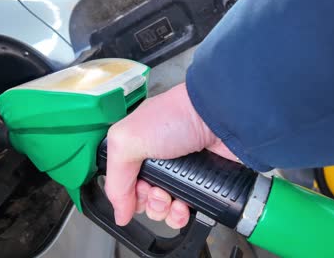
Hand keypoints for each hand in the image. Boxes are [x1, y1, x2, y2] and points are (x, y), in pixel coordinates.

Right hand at [105, 83, 236, 228]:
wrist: (218, 118)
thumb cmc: (176, 117)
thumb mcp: (127, 140)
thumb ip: (115, 179)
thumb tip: (119, 213)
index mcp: (137, 147)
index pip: (124, 182)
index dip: (128, 193)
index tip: (138, 189)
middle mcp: (158, 161)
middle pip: (144, 198)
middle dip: (149, 202)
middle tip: (158, 190)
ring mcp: (181, 173)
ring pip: (164, 209)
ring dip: (165, 211)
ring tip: (173, 199)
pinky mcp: (202, 183)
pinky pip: (187, 212)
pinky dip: (182, 215)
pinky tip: (184, 206)